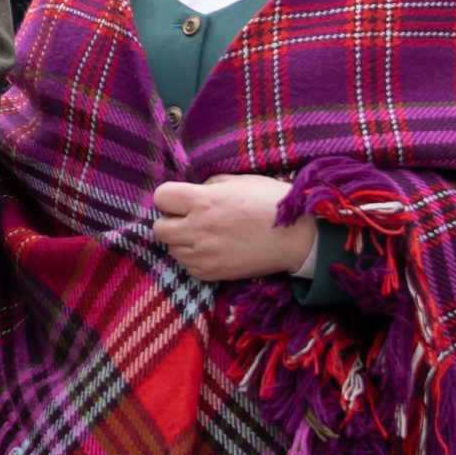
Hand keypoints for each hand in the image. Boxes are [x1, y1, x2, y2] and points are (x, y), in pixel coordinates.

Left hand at [151, 175, 315, 282]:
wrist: (296, 238)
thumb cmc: (271, 202)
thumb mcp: (240, 180)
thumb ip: (211, 185)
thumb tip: (196, 191)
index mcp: (204, 201)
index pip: (161, 197)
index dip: (169, 196)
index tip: (181, 198)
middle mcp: (199, 229)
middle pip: (159, 228)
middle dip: (170, 221)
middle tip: (188, 218)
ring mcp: (205, 255)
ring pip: (172, 249)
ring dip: (181, 241)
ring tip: (203, 234)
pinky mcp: (213, 274)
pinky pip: (188, 267)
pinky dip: (194, 259)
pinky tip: (212, 250)